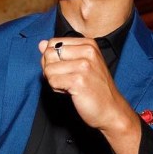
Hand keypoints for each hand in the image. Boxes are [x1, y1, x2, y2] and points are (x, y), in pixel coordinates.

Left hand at [38, 37, 141, 153]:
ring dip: (54, 81)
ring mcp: (84, 65)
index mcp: (88, 44)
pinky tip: (70, 93)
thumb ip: (60, 54)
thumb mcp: (80, 65)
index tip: (66, 70)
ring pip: (49, 69)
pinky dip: (57, 89)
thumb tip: (41, 43)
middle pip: (49, 54)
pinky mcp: (78, 80)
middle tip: (66, 80)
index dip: (53, 59)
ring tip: (69, 87)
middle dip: (51, 70)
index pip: (54, 42)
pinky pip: (52, 81)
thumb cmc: (95, 90)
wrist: (111, 110)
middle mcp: (87, 51)